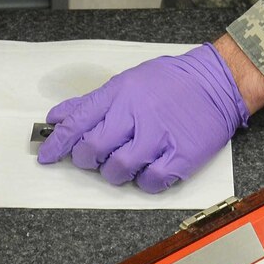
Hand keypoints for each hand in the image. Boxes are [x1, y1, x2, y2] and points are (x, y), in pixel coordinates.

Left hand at [36, 44, 248, 192]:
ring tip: (125, 162)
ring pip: (119, 170)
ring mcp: (158, 137)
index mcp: (119, 94)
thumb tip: (58, 116)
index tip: (46, 157)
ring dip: (115, 172)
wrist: (217, 81)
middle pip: (94, 149)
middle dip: (87, 159)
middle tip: (93, 158)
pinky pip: (151, 182)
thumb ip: (92, 103)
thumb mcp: (127, 82)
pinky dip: (146, 181)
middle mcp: (135, 115)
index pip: (78, 122)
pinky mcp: (181, 156)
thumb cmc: (170, 82)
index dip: (57, 143)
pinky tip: (149, 169)